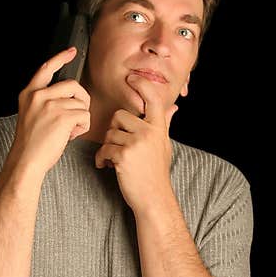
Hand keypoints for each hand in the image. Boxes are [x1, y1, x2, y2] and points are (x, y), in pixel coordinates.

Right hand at [9, 47, 90, 176]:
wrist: (27, 160)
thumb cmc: (32, 143)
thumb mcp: (33, 114)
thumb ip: (47, 101)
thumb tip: (71, 98)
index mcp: (29, 94)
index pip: (46, 69)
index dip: (60, 58)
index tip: (71, 51)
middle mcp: (39, 96)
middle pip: (73, 85)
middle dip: (82, 99)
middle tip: (76, 116)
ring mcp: (50, 105)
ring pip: (81, 103)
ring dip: (80, 118)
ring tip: (68, 130)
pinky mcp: (62, 116)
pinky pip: (85, 116)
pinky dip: (82, 127)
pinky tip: (70, 135)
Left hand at [95, 73, 178, 213]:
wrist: (153, 197)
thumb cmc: (156, 172)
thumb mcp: (164, 145)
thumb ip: (165, 124)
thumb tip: (174, 108)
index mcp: (158, 128)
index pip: (152, 99)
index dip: (142, 86)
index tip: (132, 79)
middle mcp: (148, 133)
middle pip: (120, 115)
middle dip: (114, 130)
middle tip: (119, 146)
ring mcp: (136, 143)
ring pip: (109, 133)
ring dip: (107, 147)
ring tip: (116, 160)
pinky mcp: (123, 155)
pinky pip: (104, 148)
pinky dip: (102, 159)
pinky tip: (108, 167)